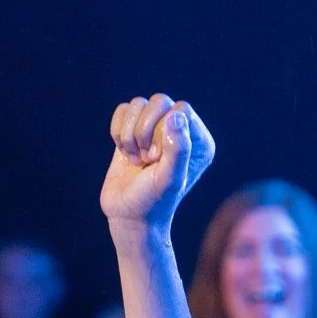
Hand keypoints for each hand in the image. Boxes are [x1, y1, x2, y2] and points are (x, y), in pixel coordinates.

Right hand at [101, 96, 213, 230]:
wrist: (129, 216)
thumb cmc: (154, 201)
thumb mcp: (169, 179)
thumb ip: (178, 149)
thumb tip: (176, 115)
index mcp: (198, 140)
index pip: (181, 110)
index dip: (163, 130)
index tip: (157, 158)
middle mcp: (180, 130)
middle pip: (159, 101)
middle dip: (144, 130)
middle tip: (146, 159)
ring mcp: (155, 129)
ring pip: (138, 104)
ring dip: (130, 133)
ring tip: (136, 158)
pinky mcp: (133, 130)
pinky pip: (123, 110)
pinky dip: (118, 130)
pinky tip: (124, 152)